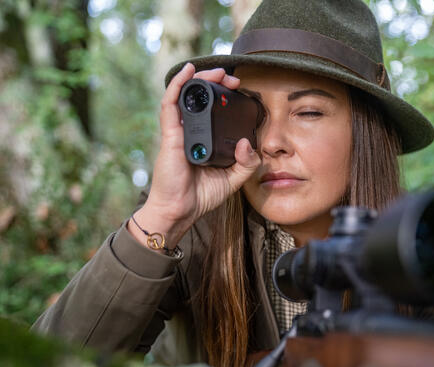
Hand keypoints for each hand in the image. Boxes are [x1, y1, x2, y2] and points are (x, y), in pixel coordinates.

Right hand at [129, 63, 260, 248]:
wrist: (179, 211)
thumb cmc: (201, 196)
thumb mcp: (233, 179)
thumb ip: (247, 163)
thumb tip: (246, 142)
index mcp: (205, 139)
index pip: (213, 110)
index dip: (225, 96)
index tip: (240, 89)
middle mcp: (191, 132)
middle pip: (199, 97)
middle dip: (215, 82)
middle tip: (232, 78)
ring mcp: (179, 132)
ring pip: (186, 95)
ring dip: (200, 79)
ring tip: (217, 72)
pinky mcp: (170, 135)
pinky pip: (170, 105)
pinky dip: (178, 86)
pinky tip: (188, 72)